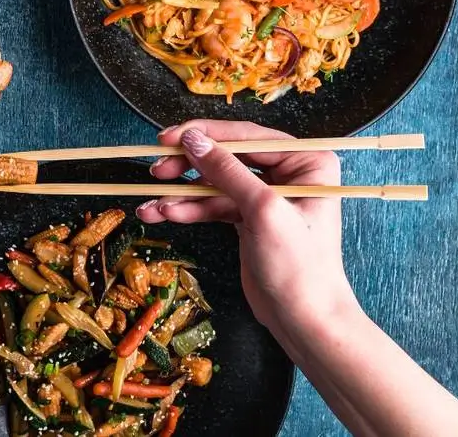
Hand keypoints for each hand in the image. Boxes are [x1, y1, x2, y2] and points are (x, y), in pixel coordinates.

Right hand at [136, 120, 356, 329]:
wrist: (304, 321)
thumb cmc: (299, 266)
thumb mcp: (262, 210)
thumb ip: (226, 171)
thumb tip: (191, 139)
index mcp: (306, 162)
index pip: (247, 137)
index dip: (204, 135)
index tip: (168, 139)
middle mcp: (287, 173)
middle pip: (226, 157)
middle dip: (188, 167)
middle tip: (157, 171)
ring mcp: (265, 196)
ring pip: (213, 183)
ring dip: (180, 194)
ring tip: (151, 205)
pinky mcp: (247, 219)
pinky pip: (211, 205)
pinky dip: (187, 210)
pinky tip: (162, 214)